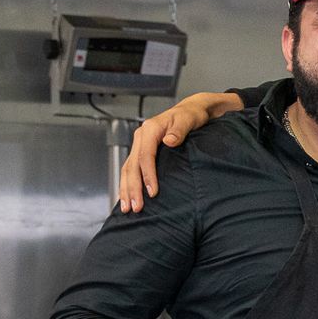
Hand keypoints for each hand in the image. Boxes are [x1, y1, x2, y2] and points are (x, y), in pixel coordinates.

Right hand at [118, 92, 239, 212]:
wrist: (190, 110)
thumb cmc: (191, 116)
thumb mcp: (189, 119)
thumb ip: (180, 129)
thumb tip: (169, 140)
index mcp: (150, 129)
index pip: (145, 156)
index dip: (148, 175)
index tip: (153, 192)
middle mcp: (141, 136)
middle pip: (132, 165)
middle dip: (132, 187)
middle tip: (136, 207)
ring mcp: (140, 144)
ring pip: (128, 169)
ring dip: (126, 189)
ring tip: (127, 208)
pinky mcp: (141, 151)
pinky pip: (130, 169)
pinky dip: (127, 183)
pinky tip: (127, 197)